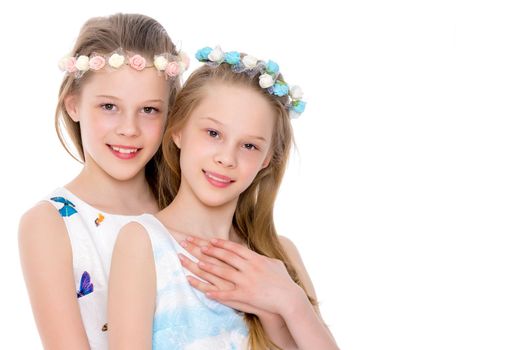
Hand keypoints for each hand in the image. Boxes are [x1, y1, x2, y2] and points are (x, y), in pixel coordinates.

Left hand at [179, 236, 303, 317]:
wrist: (290, 298)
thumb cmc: (284, 282)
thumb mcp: (275, 265)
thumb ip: (265, 258)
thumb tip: (258, 255)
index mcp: (256, 259)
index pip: (235, 248)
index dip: (221, 244)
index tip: (210, 240)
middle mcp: (249, 268)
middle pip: (225, 257)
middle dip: (209, 250)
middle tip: (197, 247)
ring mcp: (247, 281)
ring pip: (223, 272)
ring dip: (208, 268)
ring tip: (195, 264)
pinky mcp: (246, 295)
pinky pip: (227, 294)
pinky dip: (216, 293)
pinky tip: (205, 292)